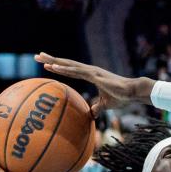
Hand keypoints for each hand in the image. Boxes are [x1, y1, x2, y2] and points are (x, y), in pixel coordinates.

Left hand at [34, 53, 152, 115]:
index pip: (71, 69)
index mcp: (91, 74)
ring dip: (54, 61)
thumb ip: (97, 108)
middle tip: (37, 56)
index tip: (47, 64)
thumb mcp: (106, 104)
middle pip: (66, 63)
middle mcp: (89, 70)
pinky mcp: (94, 75)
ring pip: (68, 65)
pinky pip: (76, 71)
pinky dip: (64, 69)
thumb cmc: (122, 96)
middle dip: (51, 59)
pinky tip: (54, 66)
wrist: (132, 91)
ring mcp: (91, 71)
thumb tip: (91, 115)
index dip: (59, 66)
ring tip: (41, 58)